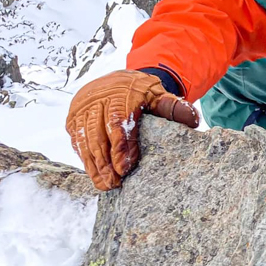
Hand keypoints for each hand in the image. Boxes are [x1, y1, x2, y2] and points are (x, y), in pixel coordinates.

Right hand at [65, 70, 199, 190]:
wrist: (116, 80)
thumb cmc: (141, 93)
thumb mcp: (159, 95)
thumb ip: (174, 107)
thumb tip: (192, 120)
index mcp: (120, 92)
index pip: (118, 122)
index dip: (121, 146)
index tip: (125, 168)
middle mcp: (97, 99)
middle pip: (98, 135)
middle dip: (106, 163)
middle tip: (115, 184)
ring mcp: (82, 109)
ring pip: (85, 141)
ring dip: (94, 166)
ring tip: (105, 185)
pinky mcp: (73, 119)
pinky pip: (77, 142)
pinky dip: (86, 160)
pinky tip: (96, 175)